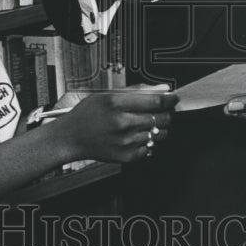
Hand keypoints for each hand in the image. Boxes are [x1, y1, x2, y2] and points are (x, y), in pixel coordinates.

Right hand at [52, 84, 177, 163]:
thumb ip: (138, 91)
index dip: (170, 99)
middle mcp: (122, 123)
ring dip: (159, 127)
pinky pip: (150, 147)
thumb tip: (163, 89)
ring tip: (146, 123)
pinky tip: (136, 135)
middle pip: (162, 118)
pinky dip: (148, 141)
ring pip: (160, 134)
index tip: (173, 98)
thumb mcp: (108, 94)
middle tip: (162, 110)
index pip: (156, 102)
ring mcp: (125, 142)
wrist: (71, 138)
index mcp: (116, 104)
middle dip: (167, 113)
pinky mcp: (126, 156)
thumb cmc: (87, 114)